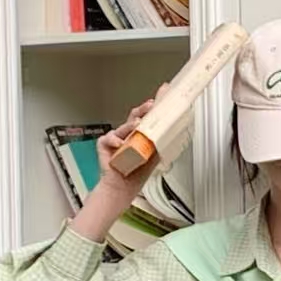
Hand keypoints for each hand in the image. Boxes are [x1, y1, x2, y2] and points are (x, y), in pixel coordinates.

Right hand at [96, 82, 170, 201]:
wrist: (123, 188)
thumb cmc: (136, 173)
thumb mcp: (154, 155)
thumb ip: (161, 141)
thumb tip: (175, 130)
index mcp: (140, 134)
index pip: (148, 117)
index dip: (155, 106)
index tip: (164, 93)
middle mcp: (128, 133)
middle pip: (135, 116)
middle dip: (143, 109)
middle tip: (151, 105)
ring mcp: (116, 138)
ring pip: (124, 127)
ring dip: (131, 125)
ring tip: (137, 126)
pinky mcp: (104, 144)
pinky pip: (109, 139)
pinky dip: (115, 141)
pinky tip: (121, 144)